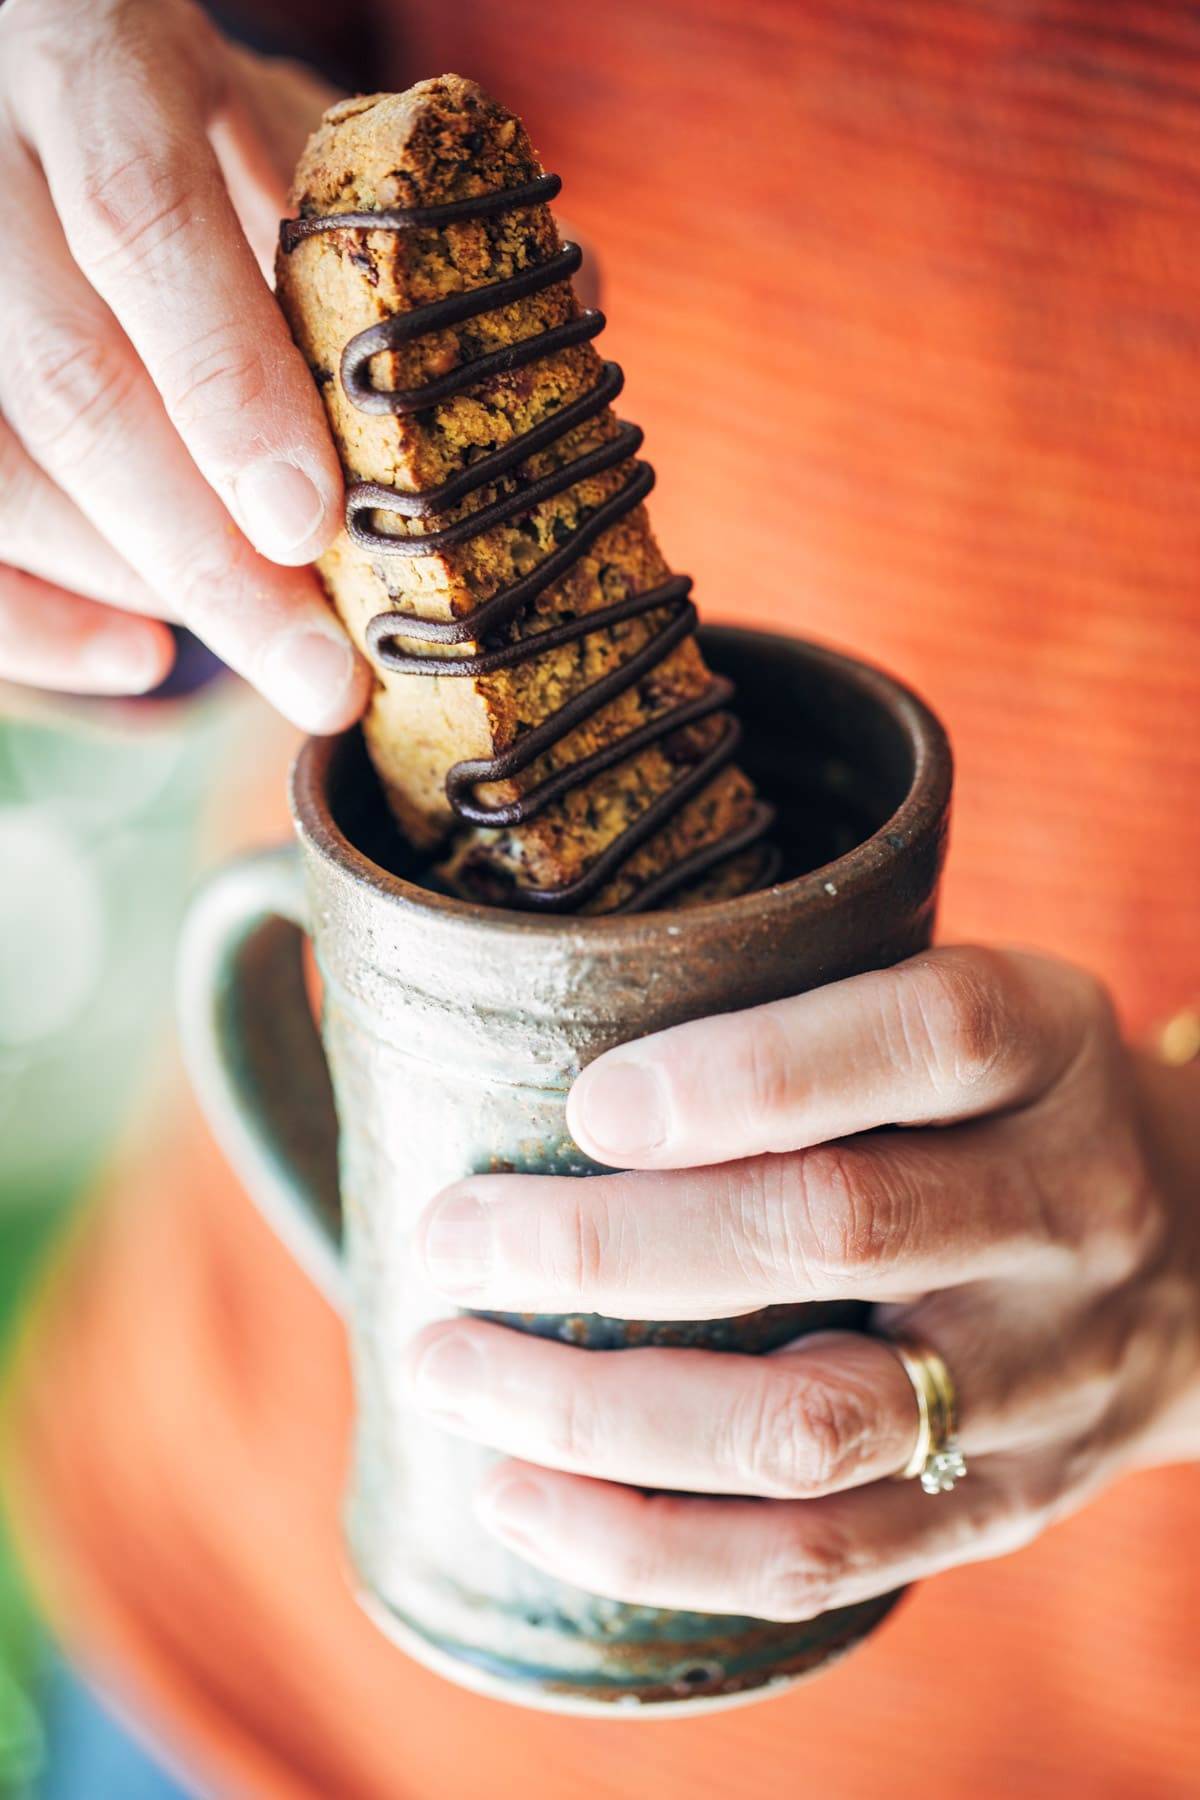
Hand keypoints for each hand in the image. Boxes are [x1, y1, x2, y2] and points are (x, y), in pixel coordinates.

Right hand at [0, 0, 368, 725]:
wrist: (26, 59)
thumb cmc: (171, 106)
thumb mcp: (269, 120)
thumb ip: (377, 216)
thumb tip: (568, 318)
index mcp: (88, 57)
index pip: (141, 219)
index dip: (225, 383)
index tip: (310, 524)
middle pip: (68, 384)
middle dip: (203, 557)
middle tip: (318, 674)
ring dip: (136, 591)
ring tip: (272, 655)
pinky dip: (39, 622)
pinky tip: (140, 661)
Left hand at [405, 947, 1199, 1619]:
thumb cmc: (1004, 1104)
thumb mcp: (957, 1004)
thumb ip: (805, 1009)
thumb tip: (530, 1015)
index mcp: (1046, 1049)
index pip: (925, 1036)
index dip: (750, 1070)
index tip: (586, 1102)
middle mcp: (1060, 1211)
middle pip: (836, 1230)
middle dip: (607, 1243)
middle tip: (451, 1237)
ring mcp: (1036, 1379)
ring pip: (808, 1422)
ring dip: (597, 1410)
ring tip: (445, 1365)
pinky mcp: (995, 1508)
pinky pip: (816, 1555)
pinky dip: (648, 1541)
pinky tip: (519, 1497)